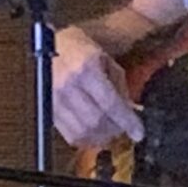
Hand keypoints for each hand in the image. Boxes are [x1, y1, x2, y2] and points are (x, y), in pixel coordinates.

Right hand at [52, 25, 142, 147]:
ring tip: (110, 130)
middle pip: (96, 120)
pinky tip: (95, 133)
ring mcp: (55, 99)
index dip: (127, 121)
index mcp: (86, 68)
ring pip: (83, 131)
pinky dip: (87, 139)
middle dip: (115, 129)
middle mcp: (68, 84)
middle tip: (124, 128)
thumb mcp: (107, 61)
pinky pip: (70, 135)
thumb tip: (130, 114)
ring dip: (102, 137)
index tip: (139, 133)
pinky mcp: (49, 110)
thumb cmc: (82, 51)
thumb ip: (119, 87)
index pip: (109, 103)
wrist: (52, 46)